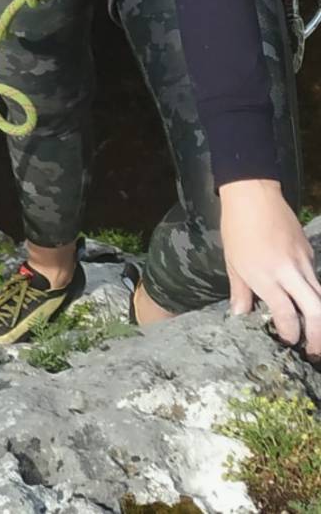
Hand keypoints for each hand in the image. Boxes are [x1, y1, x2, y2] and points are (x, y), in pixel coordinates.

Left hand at [220, 177, 320, 356]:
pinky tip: (306, 300)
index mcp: (266, 276)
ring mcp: (303, 261)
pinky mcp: (309, 251)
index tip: (286, 341)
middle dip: (318, 336)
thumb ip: (240, 292)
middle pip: (316, 311)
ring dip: (320, 318)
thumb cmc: (236, 228)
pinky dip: (314, 293)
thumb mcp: (233, 262)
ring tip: (315, 334)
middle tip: (313, 351)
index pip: (286, 315)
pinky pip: (316, 278)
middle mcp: (289, 272)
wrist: (253, 194)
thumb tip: (240, 317)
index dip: (289, 333)